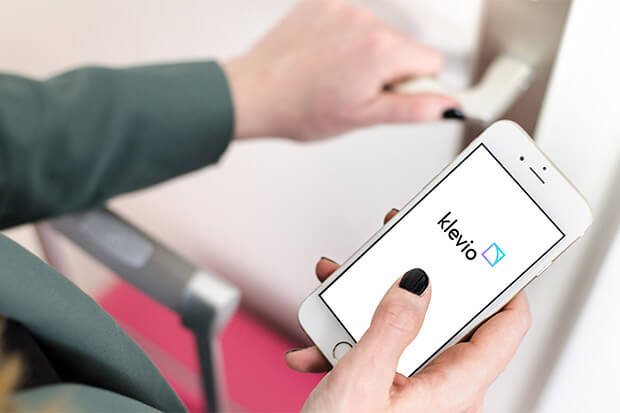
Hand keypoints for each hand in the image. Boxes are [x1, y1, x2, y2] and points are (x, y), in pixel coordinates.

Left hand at [224, 0, 460, 140]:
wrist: (253, 92)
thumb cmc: (300, 109)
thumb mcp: (363, 118)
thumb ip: (412, 109)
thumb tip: (447, 105)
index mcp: (381, 50)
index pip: (433, 61)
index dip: (417, 84)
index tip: (393, 96)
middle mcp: (366, 20)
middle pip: (406, 45)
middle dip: (391, 69)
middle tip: (358, 91)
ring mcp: (343, 8)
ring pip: (379, 33)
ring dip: (368, 54)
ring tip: (337, 76)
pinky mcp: (324, 3)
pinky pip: (353, 21)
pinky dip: (346, 39)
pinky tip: (325, 59)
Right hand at [287, 209, 531, 412]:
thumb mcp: (363, 380)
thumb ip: (392, 326)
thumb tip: (418, 283)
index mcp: (455, 386)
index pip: (506, 326)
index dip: (503, 284)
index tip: (486, 251)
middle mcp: (442, 386)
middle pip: (446, 317)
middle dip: (412, 283)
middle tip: (395, 253)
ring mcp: (415, 388)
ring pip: (405, 329)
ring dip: (367, 309)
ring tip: (337, 295)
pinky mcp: (390, 389)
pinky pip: (379, 350)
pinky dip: (350, 339)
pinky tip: (319, 343)